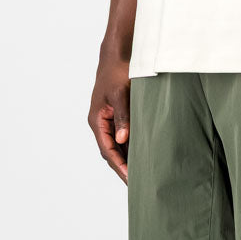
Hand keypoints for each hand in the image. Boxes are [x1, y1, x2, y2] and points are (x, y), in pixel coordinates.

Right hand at [89, 51, 130, 183]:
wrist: (118, 54)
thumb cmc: (117, 71)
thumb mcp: (120, 93)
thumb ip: (123, 116)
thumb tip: (122, 140)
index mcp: (97, 120)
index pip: (107, 150)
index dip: (119, 165)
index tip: (130, 178)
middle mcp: (101, 123)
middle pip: (111, 152)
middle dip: (123, 168)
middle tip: (138, 185)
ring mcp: (109, 121)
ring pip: (117, 146)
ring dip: (127, 159)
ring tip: (142, 176)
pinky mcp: (118, 116)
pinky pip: (123, 137)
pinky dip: (131, 147)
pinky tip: (143, 155)